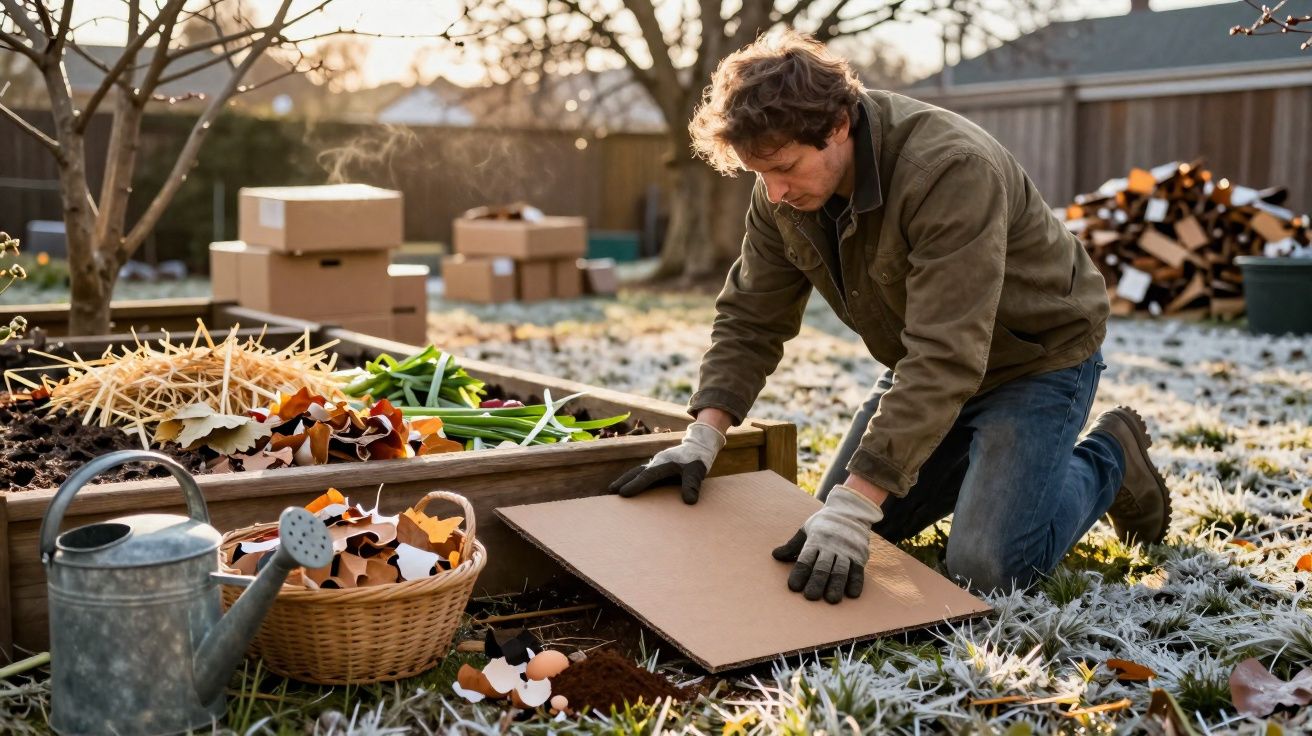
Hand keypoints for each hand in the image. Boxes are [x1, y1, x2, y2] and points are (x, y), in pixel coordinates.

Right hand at [608, 422, 725, 503]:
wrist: (698, 446)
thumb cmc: (697, 460)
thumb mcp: (696, 473)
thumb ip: (692, 486)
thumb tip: (690, 501)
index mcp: (664, 464)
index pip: (647, 476)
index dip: (635, 485)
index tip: (623, 493)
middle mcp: (656, 462)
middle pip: (636, 472)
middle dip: (623, 481)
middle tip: (610, 490)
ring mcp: (655, 463)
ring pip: (636, 471)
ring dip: (625, 479)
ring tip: (613, 489)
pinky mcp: (657, 466)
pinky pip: (641, 472)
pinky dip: (633, 478)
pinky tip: (628, 485)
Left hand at [771, 485, 883, 602]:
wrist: (850, 510)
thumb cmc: (824, 523)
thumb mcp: (806, 529)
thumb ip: (792, 545)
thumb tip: (775, 555)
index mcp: (815, 540)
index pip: (805, 558)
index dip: (799, 572)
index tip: (793, 587)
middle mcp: (831, 546)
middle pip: (823, 566)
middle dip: (817, 581)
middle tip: (810, 596)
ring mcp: (846, 551)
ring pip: (841, 570)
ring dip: (836, 585)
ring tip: (831, 600)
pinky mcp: (859, 555)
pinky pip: (858, 570)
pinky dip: (856, 582)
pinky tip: (852, 594)